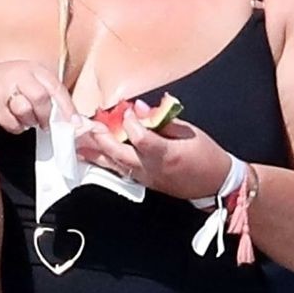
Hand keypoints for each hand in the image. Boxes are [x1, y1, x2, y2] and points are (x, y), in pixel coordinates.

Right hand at [0, 60, 74, 134]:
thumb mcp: (27, 80)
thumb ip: (47, 94)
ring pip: (26, 110)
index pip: (56, 87)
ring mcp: (4, 88)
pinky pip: (12, 122)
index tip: (74, 123)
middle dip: (46, 115)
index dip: (67, 107)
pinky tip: (11, 119)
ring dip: (29, 120)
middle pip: (41, 97)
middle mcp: (19, 74)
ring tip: (25, 118)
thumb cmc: (3, 84)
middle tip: (45, 124)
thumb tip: (69, 117)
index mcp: (33, 68)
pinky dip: (15, 126)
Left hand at [76, 106, 232, 201]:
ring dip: (95, 153)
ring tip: (77, 143)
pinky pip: (120, 172)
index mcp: (166, 154)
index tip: (126, 109)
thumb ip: (162, 119)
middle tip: (84, 125)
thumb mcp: (190, 132)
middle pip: (119, 154)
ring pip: (114, 165)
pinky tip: (92, 156)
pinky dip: (105, 162)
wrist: (216, 185)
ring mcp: (146, 178)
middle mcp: (152, 169)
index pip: (139, 137)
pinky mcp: (145, 183)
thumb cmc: (206, 155)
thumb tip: (137, 107)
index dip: (130, 121)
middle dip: (100, 138)